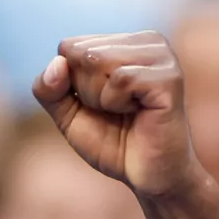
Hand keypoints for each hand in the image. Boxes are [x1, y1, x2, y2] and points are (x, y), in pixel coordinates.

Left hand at [33, 31, 201, 197]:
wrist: (149, 176)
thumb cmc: (113, 142)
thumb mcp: (68, 115)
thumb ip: (49, 89)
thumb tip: (57, 62)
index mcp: (125, 43)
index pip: (69, 46)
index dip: (71, 84)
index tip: (98, 104)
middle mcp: (147, 41)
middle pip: (81, 52)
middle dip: (85, 90)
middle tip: (114, 111)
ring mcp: (162, 56)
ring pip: (99, 60)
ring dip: (100, 97)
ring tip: (126, 111)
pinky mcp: (169, 76)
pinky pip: (121, 78)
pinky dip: (116, 103)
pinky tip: (138, 112)